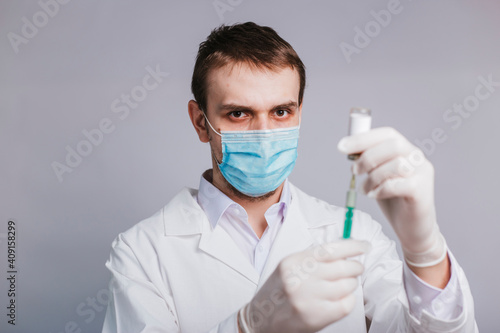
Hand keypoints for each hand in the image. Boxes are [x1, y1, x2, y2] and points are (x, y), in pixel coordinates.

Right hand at [241, 240, 369, 332]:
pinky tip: (340, 299)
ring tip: (344, 285)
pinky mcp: (316, 317)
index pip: (329, 249)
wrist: (261, 319)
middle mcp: (300, 278)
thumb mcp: (289, 267)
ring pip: (347, 285)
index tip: (364, 246)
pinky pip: (345, 304)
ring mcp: (308, 299)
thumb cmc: (278, 291)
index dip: (352, 246)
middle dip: (355, 267)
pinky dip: (348, 300)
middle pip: (342, 267)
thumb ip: (313, 258)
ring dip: (351, 284)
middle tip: (357, 268)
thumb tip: (345, 251)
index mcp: (294, 261)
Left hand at [337, 127, 446, 266]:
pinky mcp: (422, 193)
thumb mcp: (378, 175)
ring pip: (397, 165)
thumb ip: (370, 161)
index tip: (342, 146)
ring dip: (374, 177)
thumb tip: (349, 148)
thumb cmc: (394, 199)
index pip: (387, 134)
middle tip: (355, 171)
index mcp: (407, 150)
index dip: (364, 138)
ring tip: (366, 189)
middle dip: (368, 157)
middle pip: (393, 145)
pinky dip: (381, 190)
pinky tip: (375, 195)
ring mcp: (423, 175)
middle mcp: (418, 159)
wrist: (413, 229)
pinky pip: (399, 185)